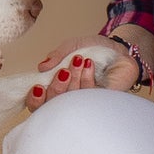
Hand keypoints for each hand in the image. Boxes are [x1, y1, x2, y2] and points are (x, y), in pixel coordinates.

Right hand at [23, 36, 137, 111]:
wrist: (119, 49)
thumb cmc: (94, 50)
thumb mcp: (72, 46)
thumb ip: (56, 55)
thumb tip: (41, 67)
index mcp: (56, 88)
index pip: (38, 104)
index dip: (34, 100)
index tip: (38, 87)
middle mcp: (67, 99)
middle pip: (52, 106)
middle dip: (56, 87)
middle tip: (64, 70)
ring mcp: (84, 103)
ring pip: (71, 101)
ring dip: (73, 79)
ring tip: (79, 60)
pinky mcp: (100, 102)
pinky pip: (89, 97)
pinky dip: (87, 79)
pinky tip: (89, 65)